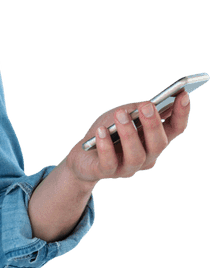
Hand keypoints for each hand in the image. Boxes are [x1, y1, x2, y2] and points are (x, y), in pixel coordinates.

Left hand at [65, 89, 190, 183]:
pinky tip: (100, 131)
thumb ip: (136, 111)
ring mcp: (128, 167)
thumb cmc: (107, 131)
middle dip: (153, 124)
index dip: (181, 113)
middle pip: (159, 144)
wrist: (83, 155)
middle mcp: (146, 156)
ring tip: (120, 114)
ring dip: (128, 133)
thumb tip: (148, 106)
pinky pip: (109, 162)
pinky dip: (105, 145)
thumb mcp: (122, 115)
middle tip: (147, 106)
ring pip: (136, 155)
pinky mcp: (107, 172)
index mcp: (154, 140)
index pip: (175, 128)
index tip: (183, 94)